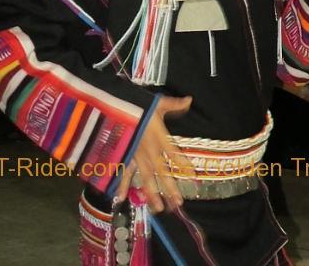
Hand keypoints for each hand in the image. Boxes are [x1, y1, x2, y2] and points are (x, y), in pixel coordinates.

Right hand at [115, 95, 194, 212]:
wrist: (116, 107)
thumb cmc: (138, 104)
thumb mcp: (158, 103)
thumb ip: (174, 104)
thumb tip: (189, 100)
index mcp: (159, 137)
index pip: (174, 153)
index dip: (183, 164)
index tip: (192, 176)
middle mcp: (149, 150)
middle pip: (162, 172)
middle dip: (169, 189)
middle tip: (177, 204)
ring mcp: (136, 155)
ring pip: (145, 177)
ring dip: (151, 193)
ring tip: (158, 208)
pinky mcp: (124, 156)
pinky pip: (124, 173)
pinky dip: (121, 185)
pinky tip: (120, 198)